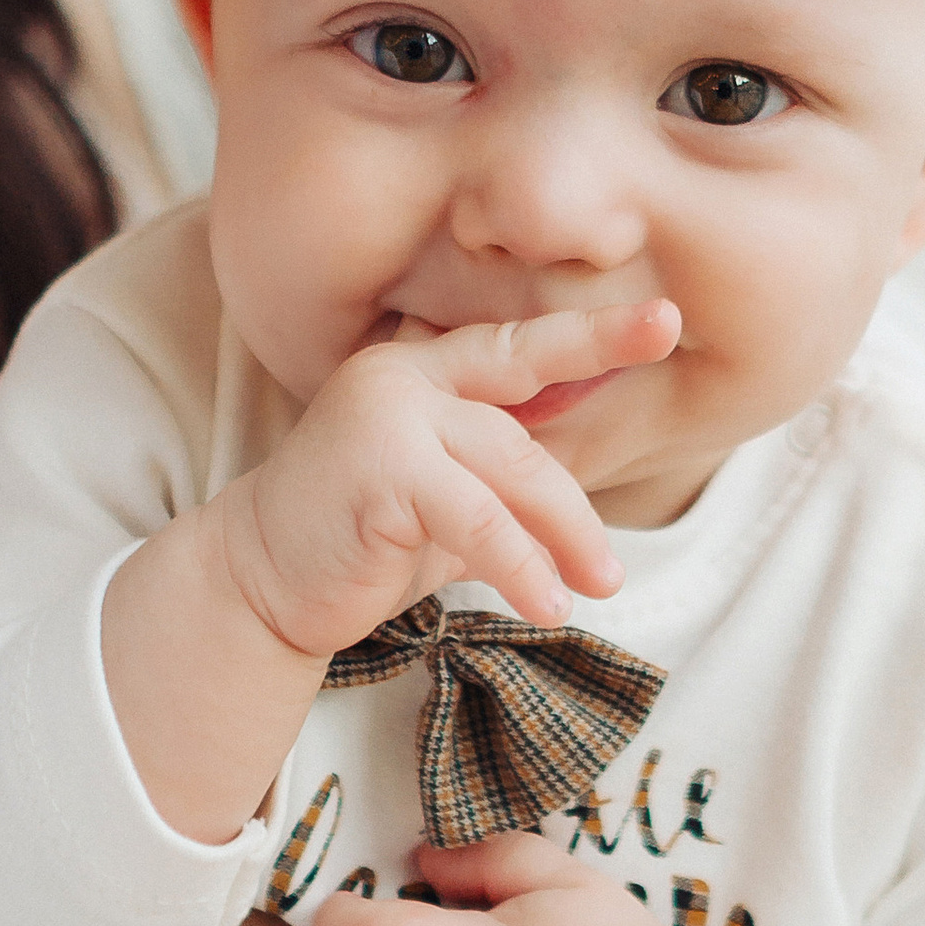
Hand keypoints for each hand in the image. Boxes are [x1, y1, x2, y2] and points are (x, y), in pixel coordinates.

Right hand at [216, 297, 679, 655]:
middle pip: (526, 418)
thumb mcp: (445, 499)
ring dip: (565, 536)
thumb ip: (502, 475)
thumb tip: (587, 489)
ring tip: (597, 590)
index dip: (595, 336)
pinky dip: (520, 566)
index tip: (666, 321)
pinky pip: (477, 519)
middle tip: (615, 558)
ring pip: (512, 467)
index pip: (521, 347)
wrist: (257, 580)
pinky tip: (545, 604)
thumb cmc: (361, 540)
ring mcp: (389, 413)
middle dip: (581, 492)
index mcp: (424, 367)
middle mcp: (405, 374)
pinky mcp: (381, 468)